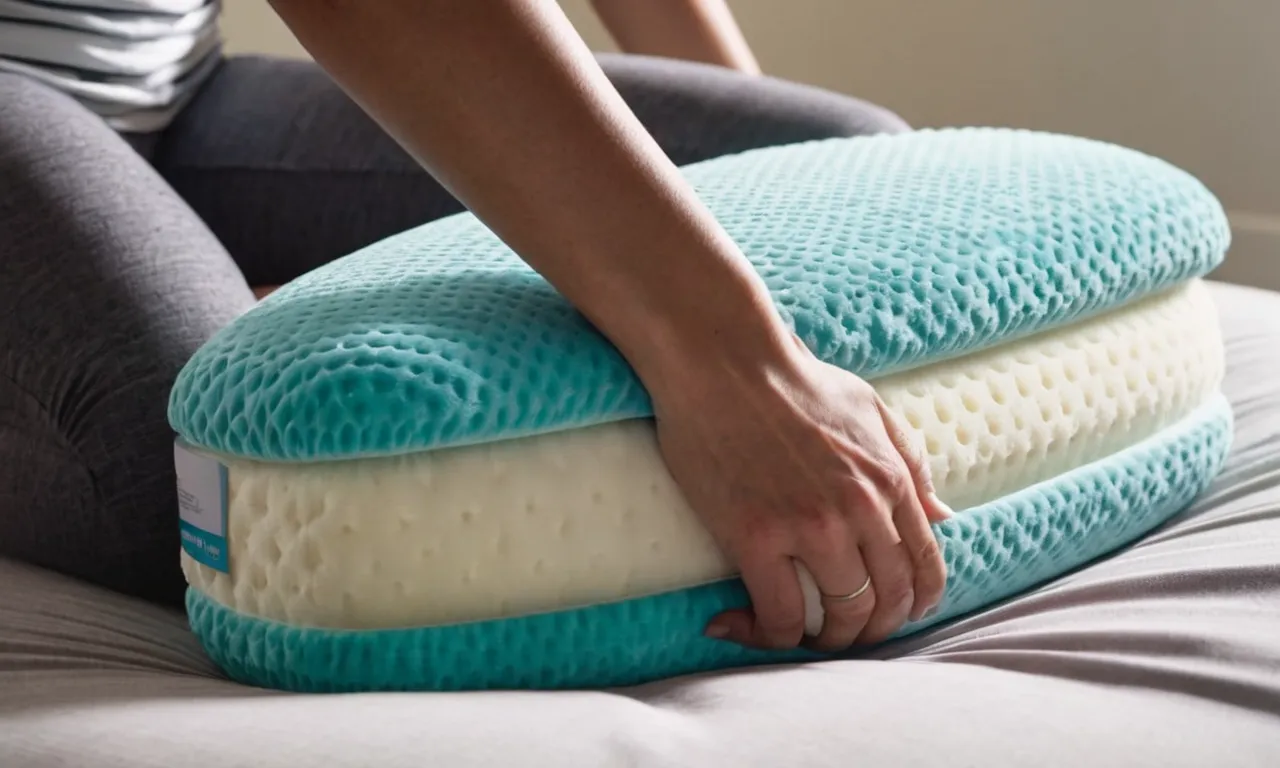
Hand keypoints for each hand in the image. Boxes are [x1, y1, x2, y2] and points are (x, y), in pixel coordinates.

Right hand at [650, 336, 951, 651]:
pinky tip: (745, 626)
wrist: (724, 361)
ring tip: (804, 637)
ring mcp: (810, 527)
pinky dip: (766, 634)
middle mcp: (861, 510)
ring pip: (840, 616)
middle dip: (872, 630)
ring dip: (826, 640)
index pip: (924, 566)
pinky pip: (778, 614)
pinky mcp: (757, 537)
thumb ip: (910, 462)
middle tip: (845, 634)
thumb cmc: (792, 379)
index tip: (895, 615)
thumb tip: (943, 516)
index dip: (915, 604)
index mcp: (891, 479)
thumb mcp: (870, 409)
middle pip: (887, 601)